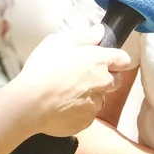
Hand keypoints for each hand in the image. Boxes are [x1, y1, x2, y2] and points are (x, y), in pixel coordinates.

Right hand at [6, 27, 131, 136]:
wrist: (30, 103)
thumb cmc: (42, 69)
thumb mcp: (58, 42)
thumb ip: (83, 36)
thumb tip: (100, 32)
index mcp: (98, 61)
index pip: (123, 59)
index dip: (117, 59)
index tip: (106, 60)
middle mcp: (102, 83)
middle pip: (115, 81)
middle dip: (104, 78)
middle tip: (82, 76)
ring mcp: (95, 104)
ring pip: (99, 98)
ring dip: (90, 95)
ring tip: (67, 93)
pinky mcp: (86, 121)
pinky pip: (87, 115)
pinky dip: (78, 111)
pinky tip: (62, 106)